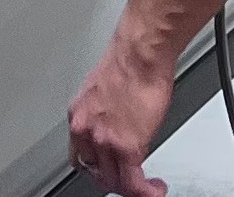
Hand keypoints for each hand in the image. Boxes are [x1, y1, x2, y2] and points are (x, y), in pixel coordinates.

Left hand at [66, 31, 178, 196]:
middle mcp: (85, 130)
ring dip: (132, 188)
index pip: (81, 155)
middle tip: (132, 181)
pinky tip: (154, 190)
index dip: (97, 168)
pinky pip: (134, 184)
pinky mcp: (127, 147)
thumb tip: (119, 122)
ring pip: (114, 182)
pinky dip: (145, 192)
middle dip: (115, 180)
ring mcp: (104, 141)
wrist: (141, 52)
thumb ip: (107, 112)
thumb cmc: (129, 60)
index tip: (110, 171)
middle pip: (96, 172)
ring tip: (146, 187)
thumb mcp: (105, 88)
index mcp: (79, 114)